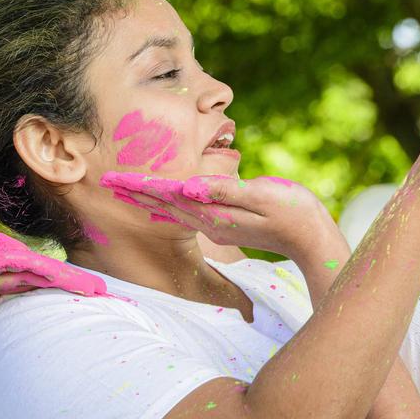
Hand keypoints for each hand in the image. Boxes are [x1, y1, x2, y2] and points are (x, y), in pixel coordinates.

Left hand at [0, 197, 105, 298]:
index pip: (30, 267)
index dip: (60, 274)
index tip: (88, 280)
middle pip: (36, 279)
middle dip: (71, 286)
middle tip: (104, 294)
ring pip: (26, 278)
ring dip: (59, 283)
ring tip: (90, 289)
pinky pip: (3, 272)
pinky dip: (32, 274)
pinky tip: (54, 274)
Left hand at [100, 174, 345, 263]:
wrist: (313, 239)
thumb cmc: (293, 211)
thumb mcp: (262, 196)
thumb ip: (226, 192)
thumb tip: (189, 186)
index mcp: (215, 213)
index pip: (171, 196)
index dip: (142, 185)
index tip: (114, 179)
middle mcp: (211, 222)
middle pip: (167, 205)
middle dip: (137, 193)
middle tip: (107, 182)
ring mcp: (219, 225)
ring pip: (176, 209)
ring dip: (151, 198)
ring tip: (128, 190)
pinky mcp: (228, 224)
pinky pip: (190, 213)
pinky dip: (172, 204)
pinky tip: (165, 203)